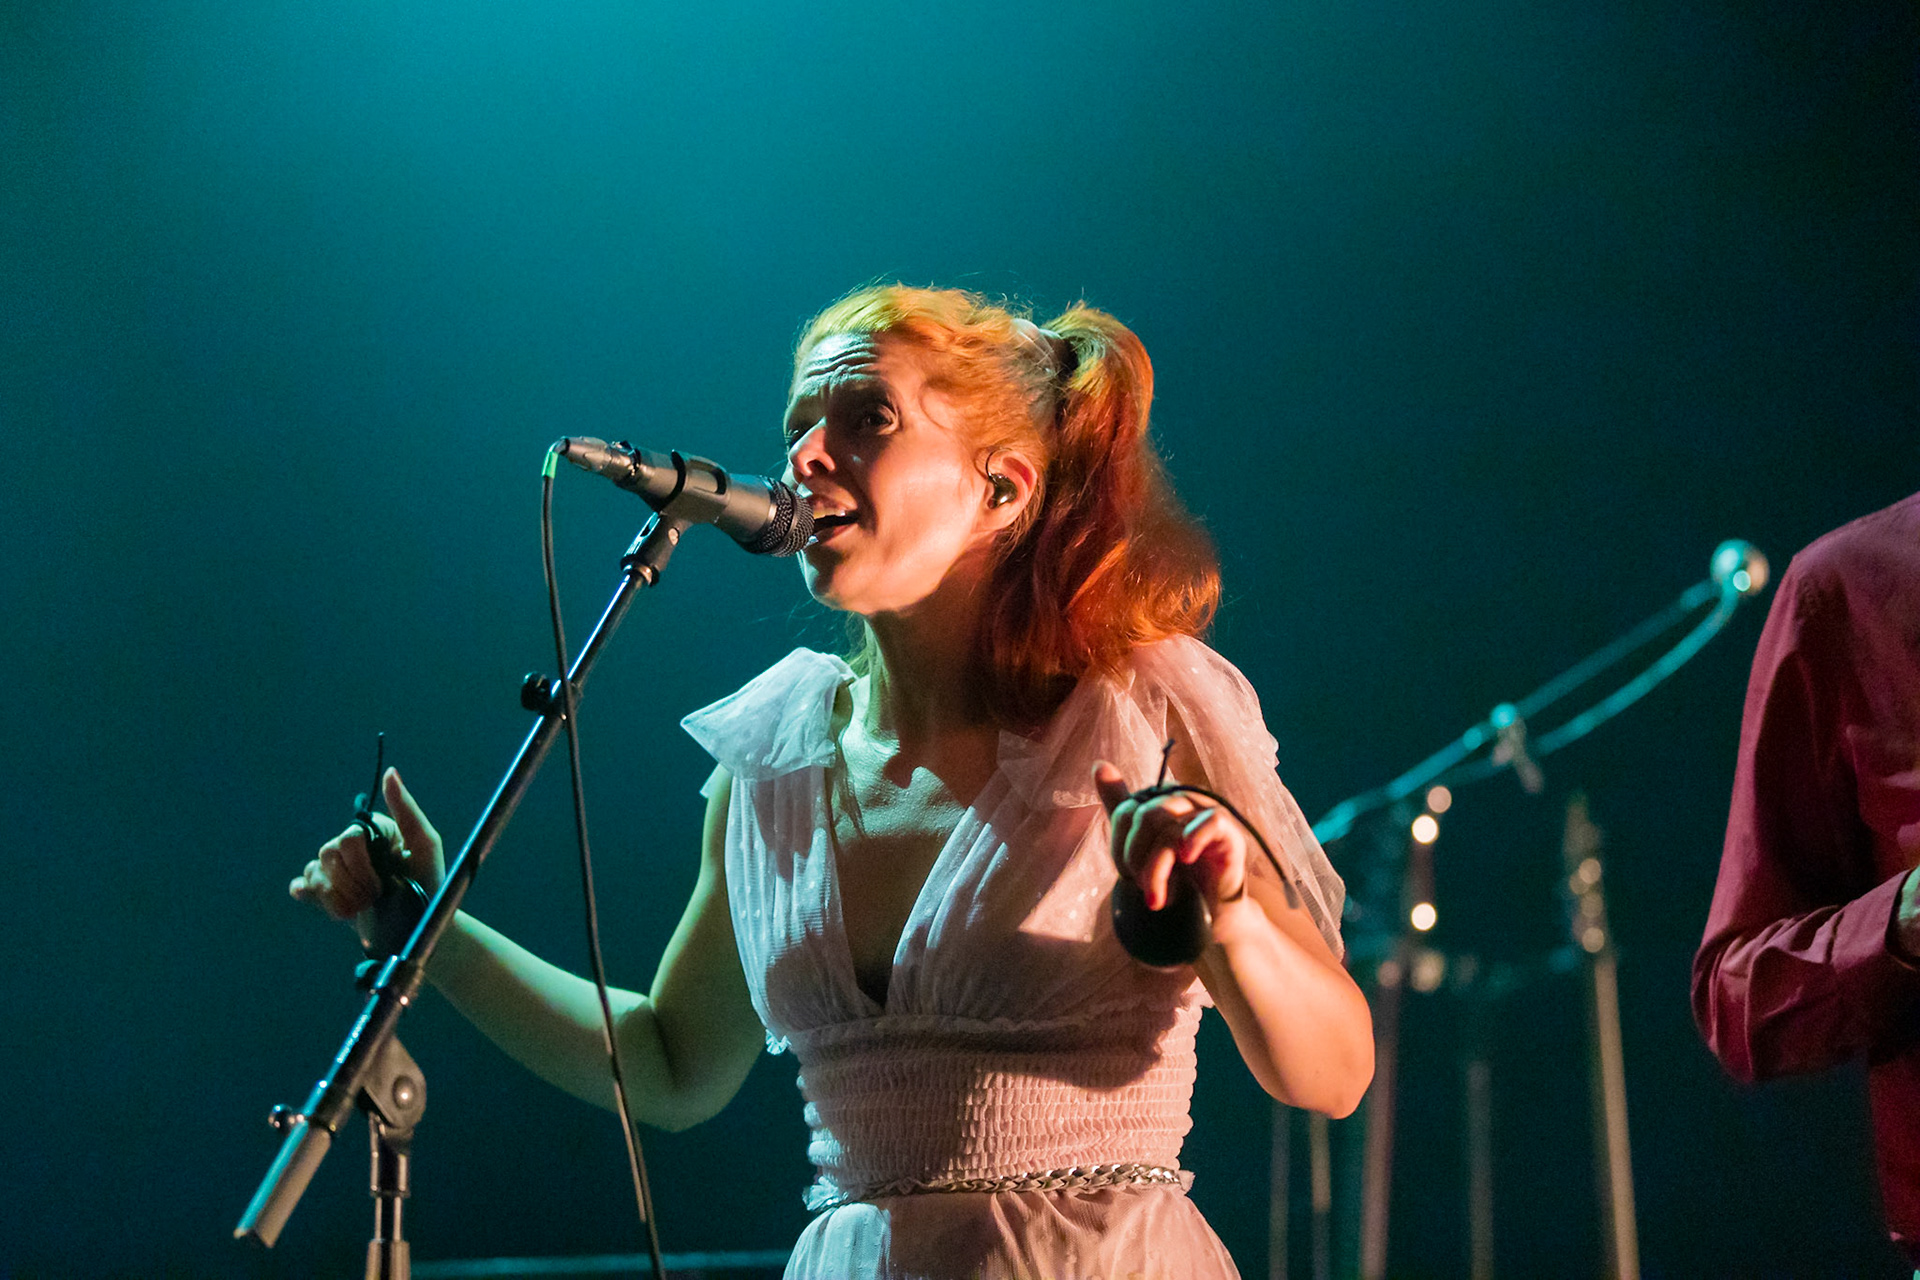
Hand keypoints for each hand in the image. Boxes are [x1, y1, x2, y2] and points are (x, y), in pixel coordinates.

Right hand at [291, 768, 445, 949]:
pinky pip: (303, 886)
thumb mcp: (425, 844)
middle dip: (351, 883)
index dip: (361, 866)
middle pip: (328, 854)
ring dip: (339, 896)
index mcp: (374, 831)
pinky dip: (310, 895)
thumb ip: (406, 808)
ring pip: (314, 871)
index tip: (383, 882)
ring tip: (363, 907)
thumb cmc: (429, 882)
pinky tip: (313, 897)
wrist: (420, 927)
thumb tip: (391, 772)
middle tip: (375, 898)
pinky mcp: (328, 893)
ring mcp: (339, 870)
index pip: (349, 839)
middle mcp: (354, 846)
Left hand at [1093, 761, 1247, 912]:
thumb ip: (1121, 806)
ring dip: (1157, 867)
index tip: (1126, 876)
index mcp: (1161, 799)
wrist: (1211, 907)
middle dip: (1136, 857)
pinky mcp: (1228, 830)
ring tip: (1156, 896)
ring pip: (1169, 827)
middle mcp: (1183, 799)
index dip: (1119, 846)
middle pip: (1146, 817)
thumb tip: (1099, 765)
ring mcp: (1206, 812)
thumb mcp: (1141, 842)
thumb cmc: (1178, 874)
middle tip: (1141, 887)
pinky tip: (1186, 858)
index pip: (1126, 811)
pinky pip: (1210, 822)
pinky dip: (1193, 840)